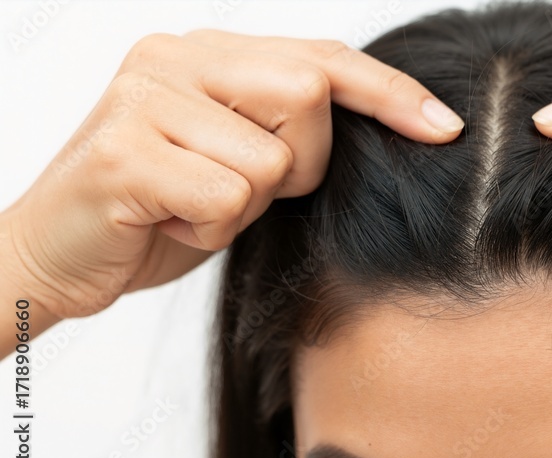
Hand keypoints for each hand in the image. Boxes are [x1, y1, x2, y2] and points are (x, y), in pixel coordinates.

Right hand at [0, 30, 463, 321]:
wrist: (55, 258)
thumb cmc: (154, 213)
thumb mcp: (235, 163)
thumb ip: (286, 130)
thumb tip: (382, 127)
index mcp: (205, 53)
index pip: (322, 56)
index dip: (389, 91)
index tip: (445, 127)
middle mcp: (173, 58)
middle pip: (307, 93)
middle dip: (301, 163)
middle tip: (246, 189)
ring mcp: (144, 98)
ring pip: (269, 159)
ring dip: (245, 207)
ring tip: (193, 208)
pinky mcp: (124, 151)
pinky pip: (227, 197)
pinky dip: (210, 230)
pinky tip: (168, 225)